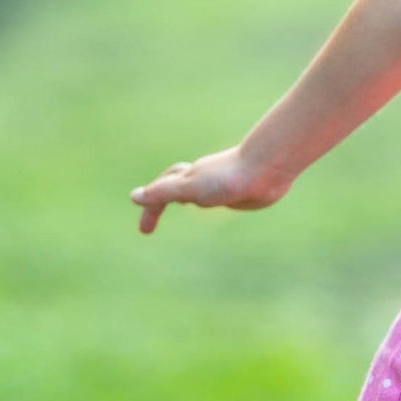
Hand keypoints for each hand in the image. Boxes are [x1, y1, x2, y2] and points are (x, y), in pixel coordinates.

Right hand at [130, 147, 294, 235]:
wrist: (266, 169)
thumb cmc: (228, 178)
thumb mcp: (190, 188)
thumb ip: (163, 192)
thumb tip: (134, 196)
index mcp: (186, 178)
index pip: (159, 192)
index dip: (150, 209)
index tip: (145, 231)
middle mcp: (200, 179)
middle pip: (173, 186)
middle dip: (160, 200)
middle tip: (151, 223)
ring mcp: (218, 184)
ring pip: (196, 189)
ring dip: (185, 195)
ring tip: (182, 204)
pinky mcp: (236, 189)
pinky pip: (216, 193)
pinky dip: (208, 197)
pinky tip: (215, 201)